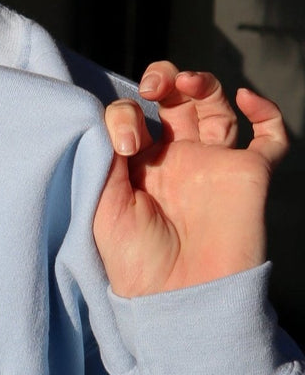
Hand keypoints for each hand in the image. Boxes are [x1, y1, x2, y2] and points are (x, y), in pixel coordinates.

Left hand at [93, 61, 287, 297]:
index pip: (132, 115)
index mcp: (136, 164)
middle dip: (163, 78)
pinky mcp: (250, 174)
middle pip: (174, 100)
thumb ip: (104, 154)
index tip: (125, 143)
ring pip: (215, 107)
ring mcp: (213, 164)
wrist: (180, 296)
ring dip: (201, 82)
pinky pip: (271, 137)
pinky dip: (267, 111)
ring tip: (185, 82)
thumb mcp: (102, 202)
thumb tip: (120, 117)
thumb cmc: (134, 258)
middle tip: (153, 87)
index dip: (126, 114)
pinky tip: (246, 98)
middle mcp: (175, 159)